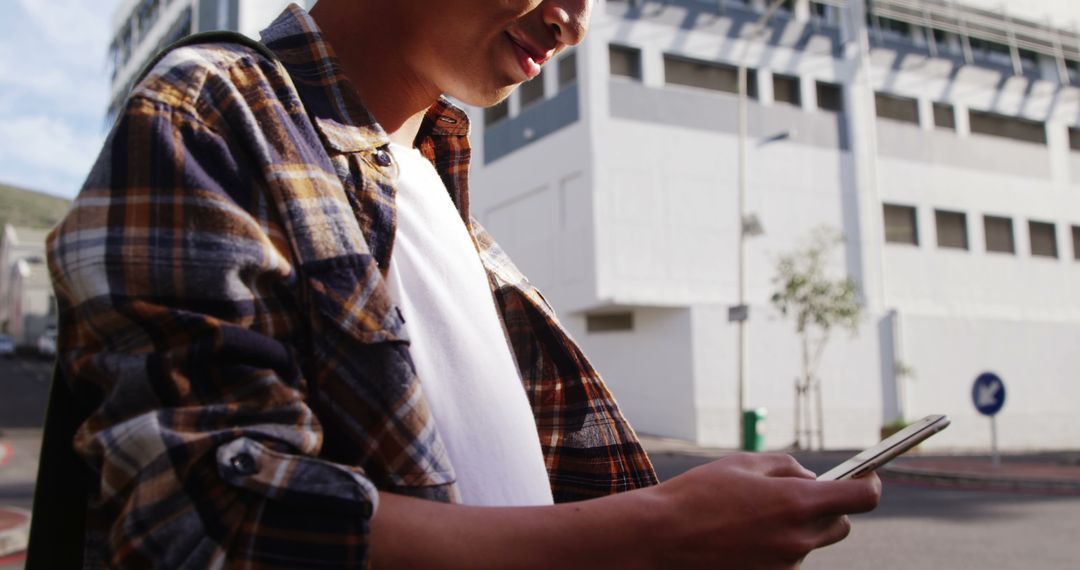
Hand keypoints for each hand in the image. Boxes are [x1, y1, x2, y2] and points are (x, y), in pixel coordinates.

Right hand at [644, 453, 880, 569]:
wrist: (660, 538)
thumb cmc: (698, 494)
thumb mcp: (742, 464)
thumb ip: (786, 466)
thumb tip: (811, 478)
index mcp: (796, 503)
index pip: (861, 498)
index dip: (869, 484)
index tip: (866, 477)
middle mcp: (797, 538)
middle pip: (841, 524)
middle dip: (830, 507)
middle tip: (800, 493)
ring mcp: (785, 564)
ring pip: (811, 542)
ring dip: (798, 526)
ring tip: (754, 515)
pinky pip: (788, 558)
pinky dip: (777, 544)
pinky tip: (743, 534)